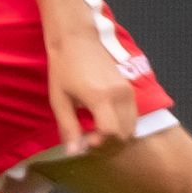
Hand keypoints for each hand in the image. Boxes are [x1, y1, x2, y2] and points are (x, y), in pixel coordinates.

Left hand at [43, 17, 138, 156]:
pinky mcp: (129, 88)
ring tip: (96, 130)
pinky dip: (122, 124)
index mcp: (101, 97)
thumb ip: (68, 127)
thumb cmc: (63, 68)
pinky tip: (104, 119)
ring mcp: (127, 91)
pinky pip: (132, 115)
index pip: (111, 133)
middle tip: (89, 139)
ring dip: (116, 135)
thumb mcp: (59, 100)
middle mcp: (120, 95)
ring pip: (131, 126)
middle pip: (124, 133)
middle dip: (108, 143)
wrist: (77, 39)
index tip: (84, 141)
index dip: (98, 144)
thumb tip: (74, 153)